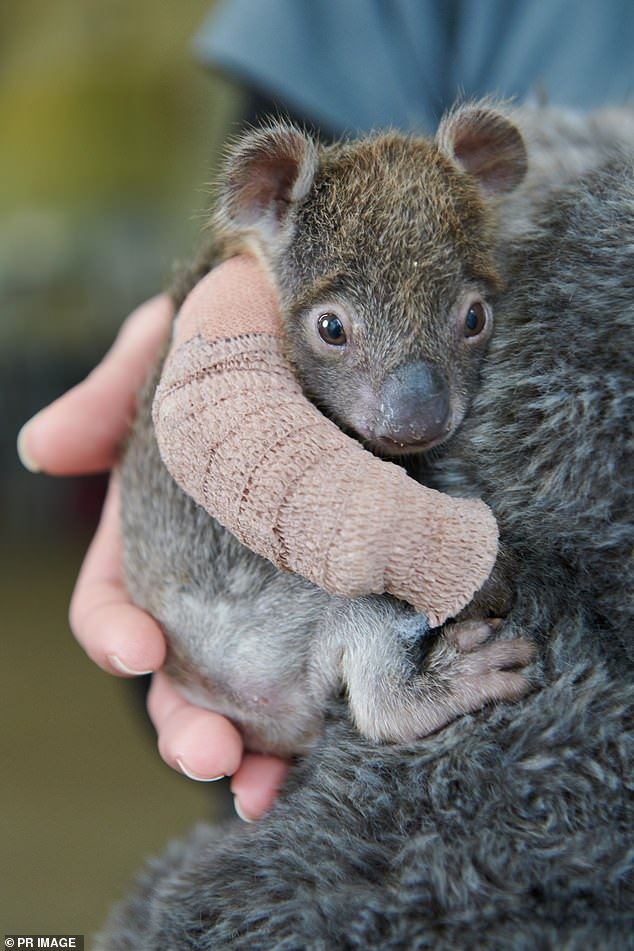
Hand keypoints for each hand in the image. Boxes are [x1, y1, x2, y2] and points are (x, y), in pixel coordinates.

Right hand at [18, 293, 288, 819]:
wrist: (333, 327)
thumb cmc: (242, 328)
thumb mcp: (171, 349)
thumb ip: (110, 394)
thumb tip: (42, 451)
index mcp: (152, 533)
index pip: (114, 600)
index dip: (116, 631)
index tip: (138, 649)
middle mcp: (206, 578)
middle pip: (179, 670)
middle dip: (183, 719)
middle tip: (208, 751)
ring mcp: (271, 596)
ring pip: (247, 691)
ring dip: (245, 746)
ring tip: (259, 783)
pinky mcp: (338, 599)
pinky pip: (326, 669)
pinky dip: (323, 721)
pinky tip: (331, 758)